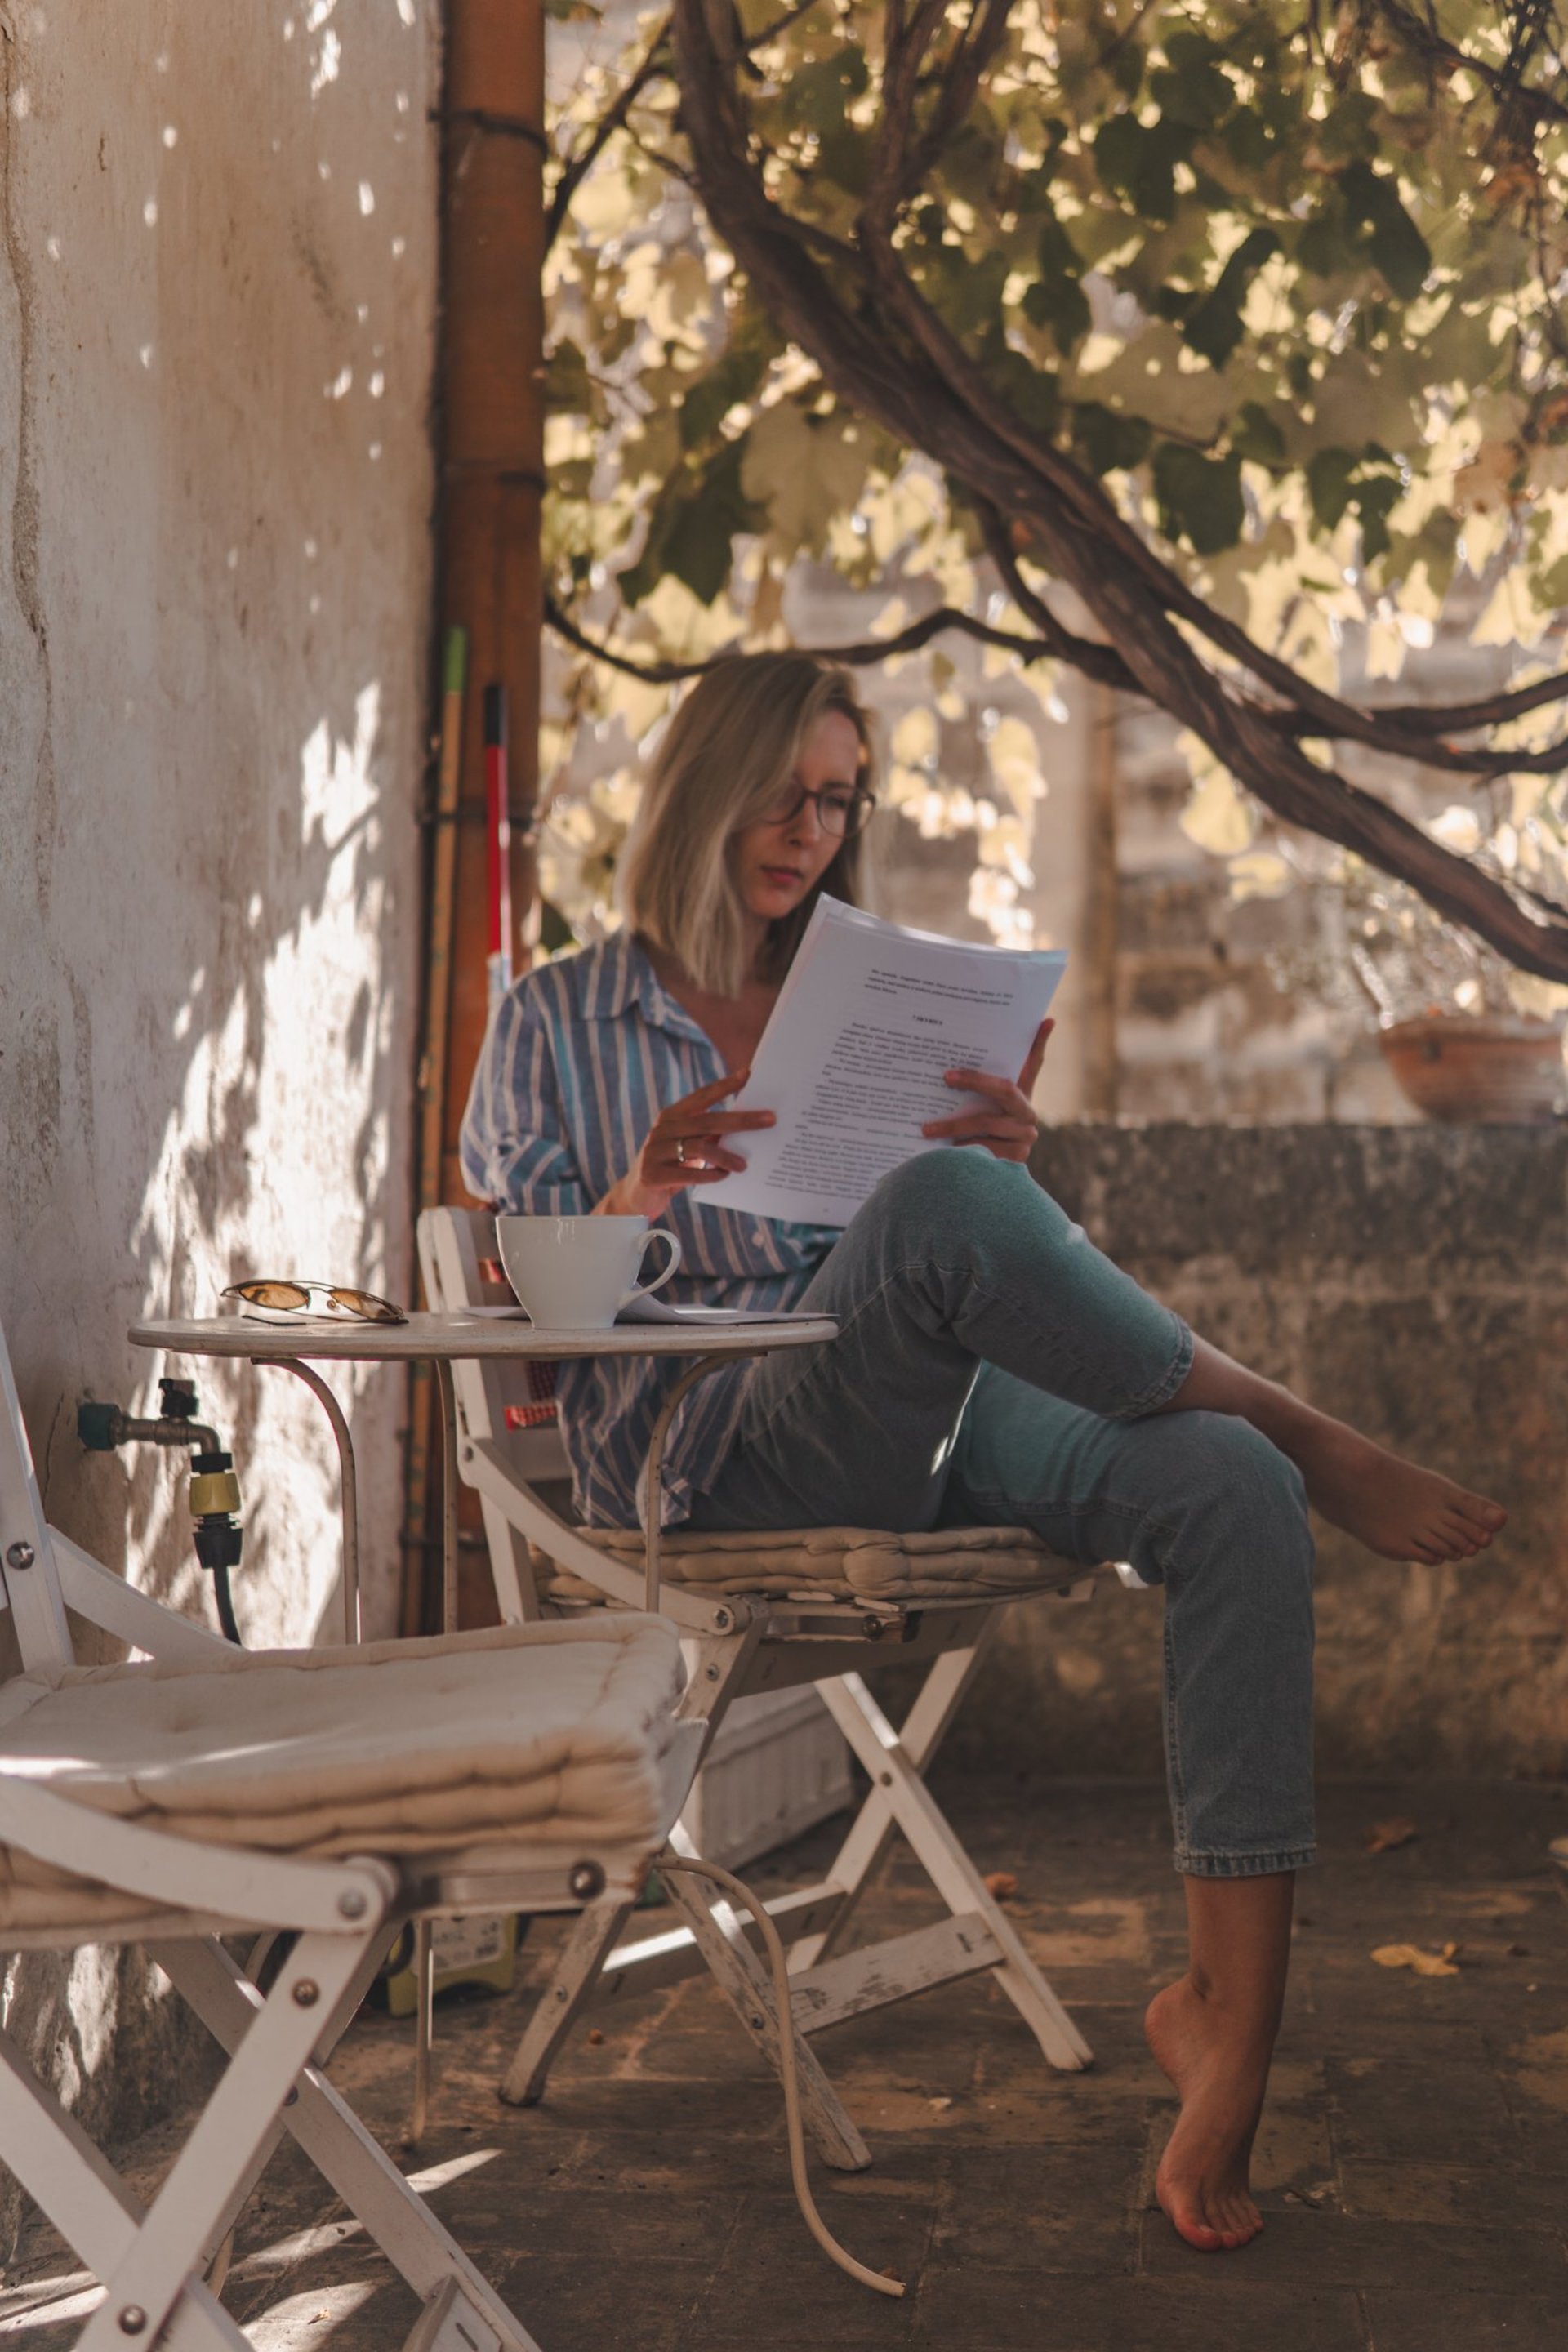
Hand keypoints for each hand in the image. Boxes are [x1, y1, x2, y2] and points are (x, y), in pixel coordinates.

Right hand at [596, 1071, 776, 1218]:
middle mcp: (662, 1129)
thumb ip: (708, 1136)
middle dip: (741, 1120)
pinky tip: (724, 1176)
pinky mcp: (653, 1174)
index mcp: (672, 1116)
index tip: (748, 1074)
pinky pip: (688, 1174)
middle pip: (707, 1120)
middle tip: (769, 1120)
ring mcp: (655, 1151)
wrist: (637, 1196)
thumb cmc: (672, 1167)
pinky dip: (709, 1174)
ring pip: (698, 1147)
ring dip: (725, 1155)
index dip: (724, 1085)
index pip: (701, 1096)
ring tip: (744, 1165)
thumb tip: (746, 1127)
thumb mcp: (688, 1147)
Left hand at [920, 1019, 1052, 1164]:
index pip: (1035, 1064)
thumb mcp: (981, 1108)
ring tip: (927, 1129)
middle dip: (975, 1080)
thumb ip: (979, 1085)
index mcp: (1023, 1096)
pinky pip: (984, 1148)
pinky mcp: (1016, 1158)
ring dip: (955, 1125)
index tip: (1046, 1020)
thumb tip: (991, 1046)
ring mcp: (1025, 1137)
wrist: (989, 1179)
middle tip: (946, 1076)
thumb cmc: (979, 1134)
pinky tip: (944, 1151)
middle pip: (1005, 1089)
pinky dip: (963, 1148)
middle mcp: (1029, 1114)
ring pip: (987, 1123)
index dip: (1041, 1043)